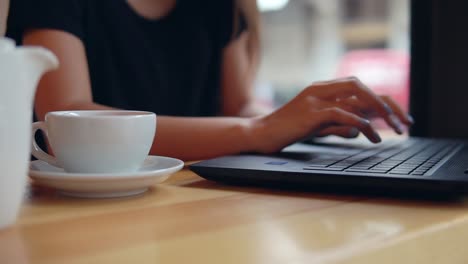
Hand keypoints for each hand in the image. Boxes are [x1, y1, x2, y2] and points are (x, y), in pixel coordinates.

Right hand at [250, 77, 412, 152]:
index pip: (360, 89)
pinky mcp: (311, 113)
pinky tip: (372, 134)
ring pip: (357, 97)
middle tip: (405, 123)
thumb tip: (358, 130)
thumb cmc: (287, 131)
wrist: (260, 134)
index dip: (383, 101)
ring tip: (395, 130)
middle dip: (388, 104)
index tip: (399, 118)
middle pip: (363, 88)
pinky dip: (360, 123)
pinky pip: (342, 113)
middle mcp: (321, 89)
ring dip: (381, 113)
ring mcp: (315, 99)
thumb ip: (337, 125)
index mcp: (323, 90)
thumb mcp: (317, 127)